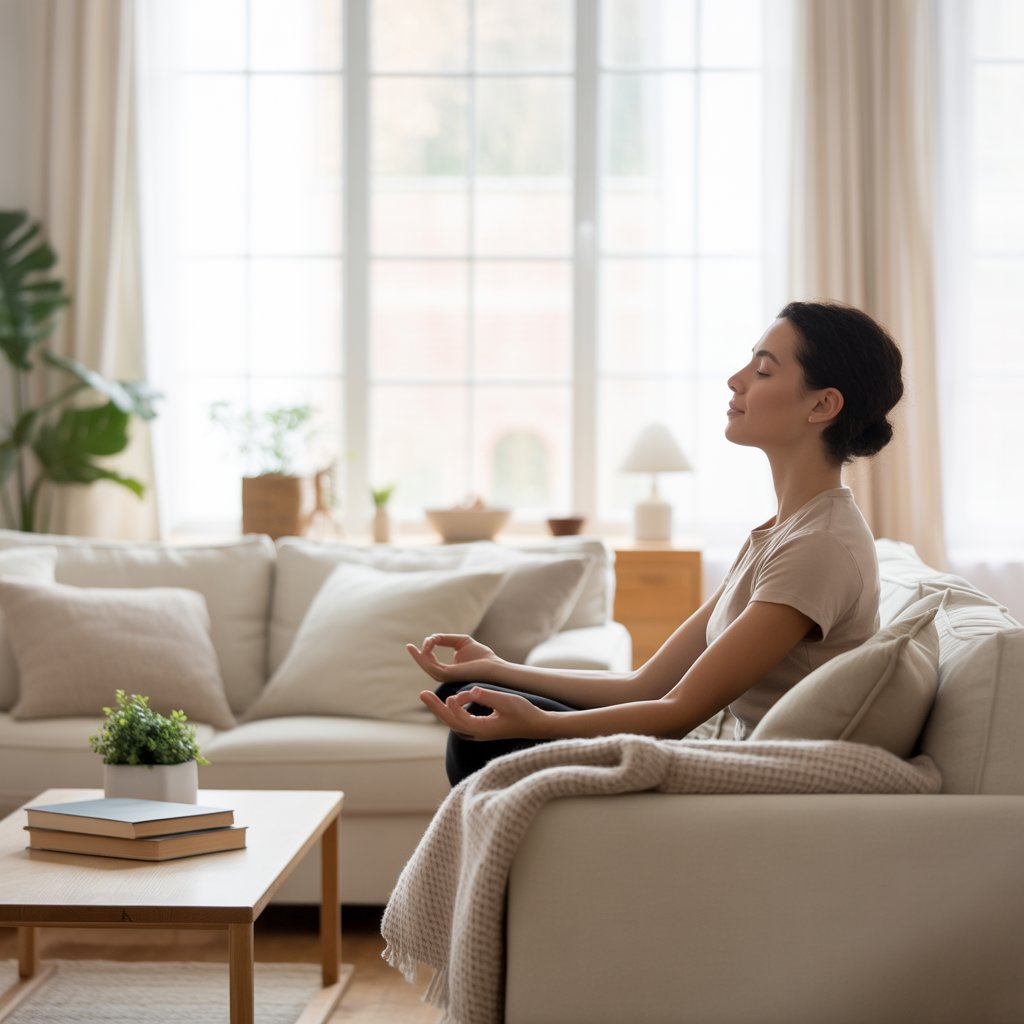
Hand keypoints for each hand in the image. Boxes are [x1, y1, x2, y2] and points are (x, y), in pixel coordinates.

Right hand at [406, 634, 500, 683]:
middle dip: (417, 656)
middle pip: (426, 665)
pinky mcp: (448, 675)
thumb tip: (433, 638)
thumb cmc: (482, 656)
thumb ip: (446, 639)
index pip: (432, 661)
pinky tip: (424, 648)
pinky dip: (425, 656)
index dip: (427, 650)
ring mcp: (446, 676)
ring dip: (419, 656)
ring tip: (411, 647)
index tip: (427, 640)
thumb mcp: (462, 642)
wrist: (495, 667)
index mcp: (449, 670)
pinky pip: (432, 666)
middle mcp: (446, 675)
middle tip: (408, 646)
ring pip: (427, 666)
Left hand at [419, 686, 545, 740]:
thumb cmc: (524, 713)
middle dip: (436, 708)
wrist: (536, 725)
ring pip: (453, 722)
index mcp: (483, 729)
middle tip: (422, 694)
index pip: (460, 720)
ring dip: (440, 709)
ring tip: (427, 696)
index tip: (449, 696)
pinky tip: (448, 701)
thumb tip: (470, 690)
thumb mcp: (507, 702)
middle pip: (450, 722)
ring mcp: (478, 732)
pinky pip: (459, 720)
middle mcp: (477, 733)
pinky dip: (451, 711)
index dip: (453, 708)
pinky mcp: (481, 728)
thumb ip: (487, 696)